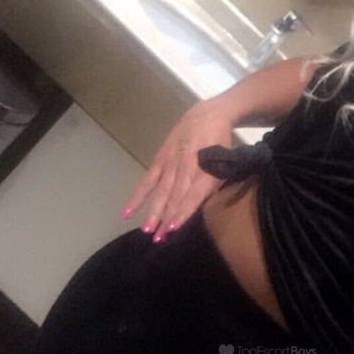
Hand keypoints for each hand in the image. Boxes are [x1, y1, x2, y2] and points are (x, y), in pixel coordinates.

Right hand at [119, 99, 232, 242]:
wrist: (208, 115)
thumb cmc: (221, 145)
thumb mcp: (225, 164)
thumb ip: (215, 185)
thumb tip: (204, 208)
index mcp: (205, 169)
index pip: (193, 194)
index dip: (182, 211)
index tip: (173, 228)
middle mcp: (186, 166)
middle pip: (174, 196)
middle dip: (166, 218)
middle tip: (158, 238)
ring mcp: (171, 163)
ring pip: (160, 191)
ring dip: (153, 211)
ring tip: (146, 230)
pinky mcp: (160, 160)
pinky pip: (147, 181)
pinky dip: (137, 196)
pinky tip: (127, 212)